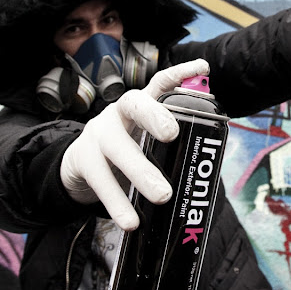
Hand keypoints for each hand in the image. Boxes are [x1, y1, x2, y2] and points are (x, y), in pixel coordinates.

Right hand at [60, 58, 209, 230]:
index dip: (180, 74)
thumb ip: (173, 141)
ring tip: (163, 195)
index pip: (160, 83)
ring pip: (116, 149)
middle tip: (173, 134)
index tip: (203, 67)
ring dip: (139, 172)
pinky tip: (131, 222)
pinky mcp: (82, 160)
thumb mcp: (147, 139)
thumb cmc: (127, 150)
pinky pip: (100, 182)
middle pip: (134, 106)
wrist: (79, 167)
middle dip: (154, 116)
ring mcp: (97, 134)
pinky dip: (117, 203)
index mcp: (140, 106)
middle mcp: (118, 113)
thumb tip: (211, 158)